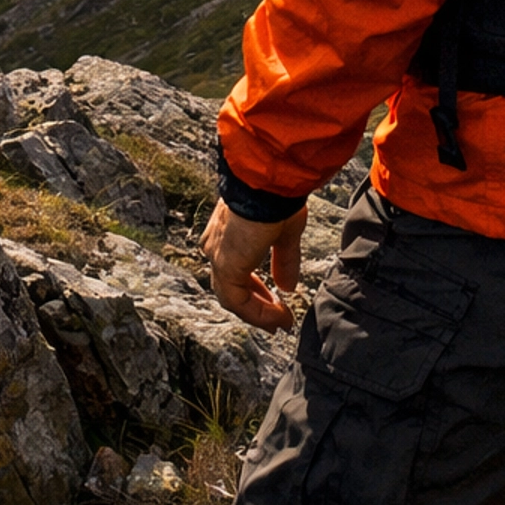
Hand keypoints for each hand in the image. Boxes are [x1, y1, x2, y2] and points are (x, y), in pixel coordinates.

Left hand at [201, 200, 307, 330]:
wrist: (267, 182)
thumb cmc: (277, 197)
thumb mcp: (285, 233)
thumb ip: (284, 260)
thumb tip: (288, 286)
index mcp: (228, 233)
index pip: (235, 271)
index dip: (256, 291)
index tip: (277, 301)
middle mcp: (217, 245)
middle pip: (231, 286)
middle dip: (257, 304)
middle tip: (276, 319)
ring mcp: (218, 255)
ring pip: (232, 296)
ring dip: (258, 312)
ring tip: (280, 322)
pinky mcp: (225, 265)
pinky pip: (238, 300)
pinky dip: (258, 313)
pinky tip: (277, 317)